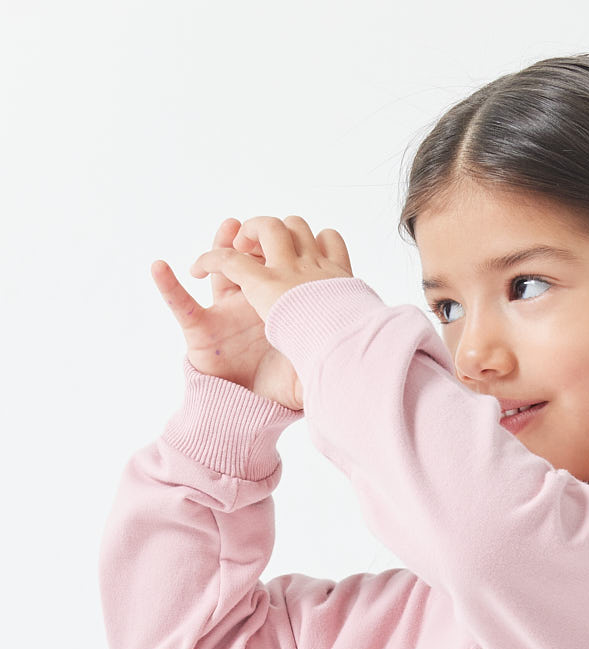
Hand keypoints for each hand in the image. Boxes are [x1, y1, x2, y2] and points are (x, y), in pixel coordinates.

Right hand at [152, 216, 330, 411]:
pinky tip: (160, 268)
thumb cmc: (278, 387)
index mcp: (280, 303)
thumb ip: (332, 354)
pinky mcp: (199, 329)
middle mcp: (251, 298)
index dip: (291, 248)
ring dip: (223, 241)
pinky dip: (167, 286)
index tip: (298, 240)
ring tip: (230, 230)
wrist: (247, 412)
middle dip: (261, 234)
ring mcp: (224, 309)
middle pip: (255, 251)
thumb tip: (361, 353)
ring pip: (222, 265)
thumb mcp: (312, 369)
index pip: (285, 265)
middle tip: (268, 235)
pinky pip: (179, 305)